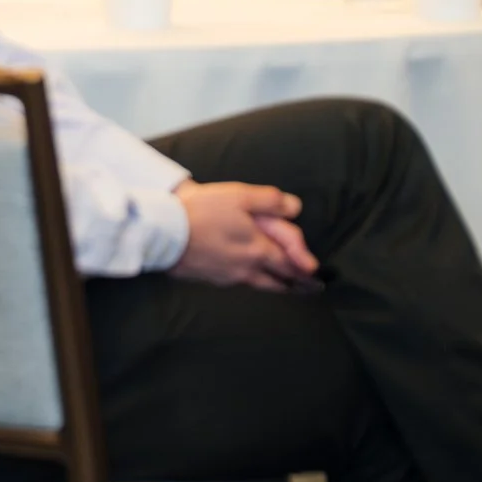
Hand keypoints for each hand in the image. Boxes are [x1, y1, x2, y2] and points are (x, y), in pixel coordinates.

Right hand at [170, 181, 319, 290]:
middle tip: (307, 285)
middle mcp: (248, 268)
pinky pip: (240, 282)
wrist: (165, 233)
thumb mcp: (239, 196)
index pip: (290, 260)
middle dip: (294, 282)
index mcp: (259, 249)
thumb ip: (270, 201)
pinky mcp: (212, 279)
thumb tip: (295, 208)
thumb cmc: (203, 211)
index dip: (304, 262)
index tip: (315, 270)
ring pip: (260, 285)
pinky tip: (248, 275)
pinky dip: (251, 280)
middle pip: (278, 281)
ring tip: (284, 286)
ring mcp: (230, 277)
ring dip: (275, 285)